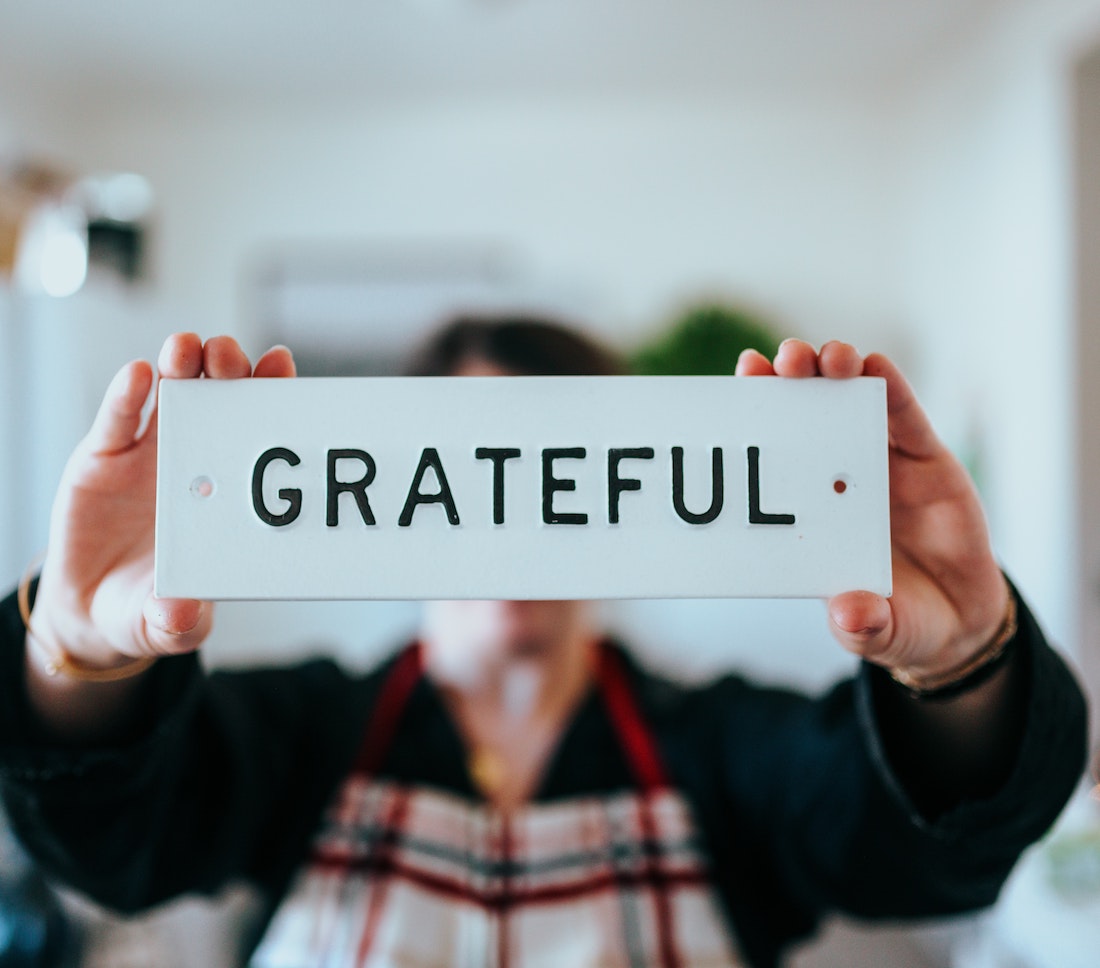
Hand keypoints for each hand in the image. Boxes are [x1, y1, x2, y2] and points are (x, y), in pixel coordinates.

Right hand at [29, 334, 295, 671]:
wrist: (94, 609)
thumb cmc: (152, 608)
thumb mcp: (168, 623)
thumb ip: (177, 622)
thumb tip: (181, 615)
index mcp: (227, 491)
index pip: (257, 432)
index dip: (272, 395)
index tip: (282, 365)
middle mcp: (196, 460)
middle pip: (219, 399)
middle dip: (228, 371)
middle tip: (231, 357)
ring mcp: (151, 454)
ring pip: (171, 394)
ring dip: (182, 366)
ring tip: (187, 350)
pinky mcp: (103, 456)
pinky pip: (118, 419)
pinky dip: (127, 394)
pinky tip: (138, 374)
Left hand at [736, 339, 1009, 680]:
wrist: (959, 618)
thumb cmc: (898, 620)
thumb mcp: (879, 630)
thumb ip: (864, 625)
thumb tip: (850, 615)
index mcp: (809, 513)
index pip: (773, 457)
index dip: (753, 419)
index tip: (736, 387)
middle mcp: (837, 478)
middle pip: (803, 413)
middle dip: (787, 380)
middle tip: (775, 363)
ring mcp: (880, 463)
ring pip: (850, 402)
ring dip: (832, 371)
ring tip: (821, 359)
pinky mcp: (925, 458)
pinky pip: (905, 416)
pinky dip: (890, 386)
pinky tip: (873, 365)